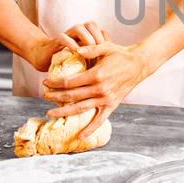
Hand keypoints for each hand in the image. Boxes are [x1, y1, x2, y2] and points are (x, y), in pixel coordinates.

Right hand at [25, 21, 109, 71]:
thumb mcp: (85, 62)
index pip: (101, 31)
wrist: (44, 58)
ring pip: (79, 27)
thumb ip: (96, 60)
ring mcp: (67, 35)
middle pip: (92, 25)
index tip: (110, 54)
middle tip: (102, 52)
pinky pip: (64, 37)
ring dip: (86, 39)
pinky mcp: (56, 41)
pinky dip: (71, 43)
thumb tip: (113, 72)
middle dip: (98, 37)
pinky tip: (76, 53)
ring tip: (90, 52)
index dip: (107, 40)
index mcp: (87, 36)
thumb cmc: (67, 61)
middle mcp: (77, 32)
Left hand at [41, 42, 156, 138]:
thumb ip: (90, 49)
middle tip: (44, 96)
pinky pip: (100, 119)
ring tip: (51, 113)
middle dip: (55, 96)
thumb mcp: (106, 46)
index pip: (69, 82)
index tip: (46, 82)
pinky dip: (91, 129)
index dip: (55, 83)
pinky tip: (81, 135)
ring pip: (81, 108)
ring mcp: (106, 99)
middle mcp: (99, 89)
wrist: (139, 64)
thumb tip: (75, 50)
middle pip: (71, 96)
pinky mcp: (112, 105)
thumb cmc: (121, 54)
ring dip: (64, 112)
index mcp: (96, 75)